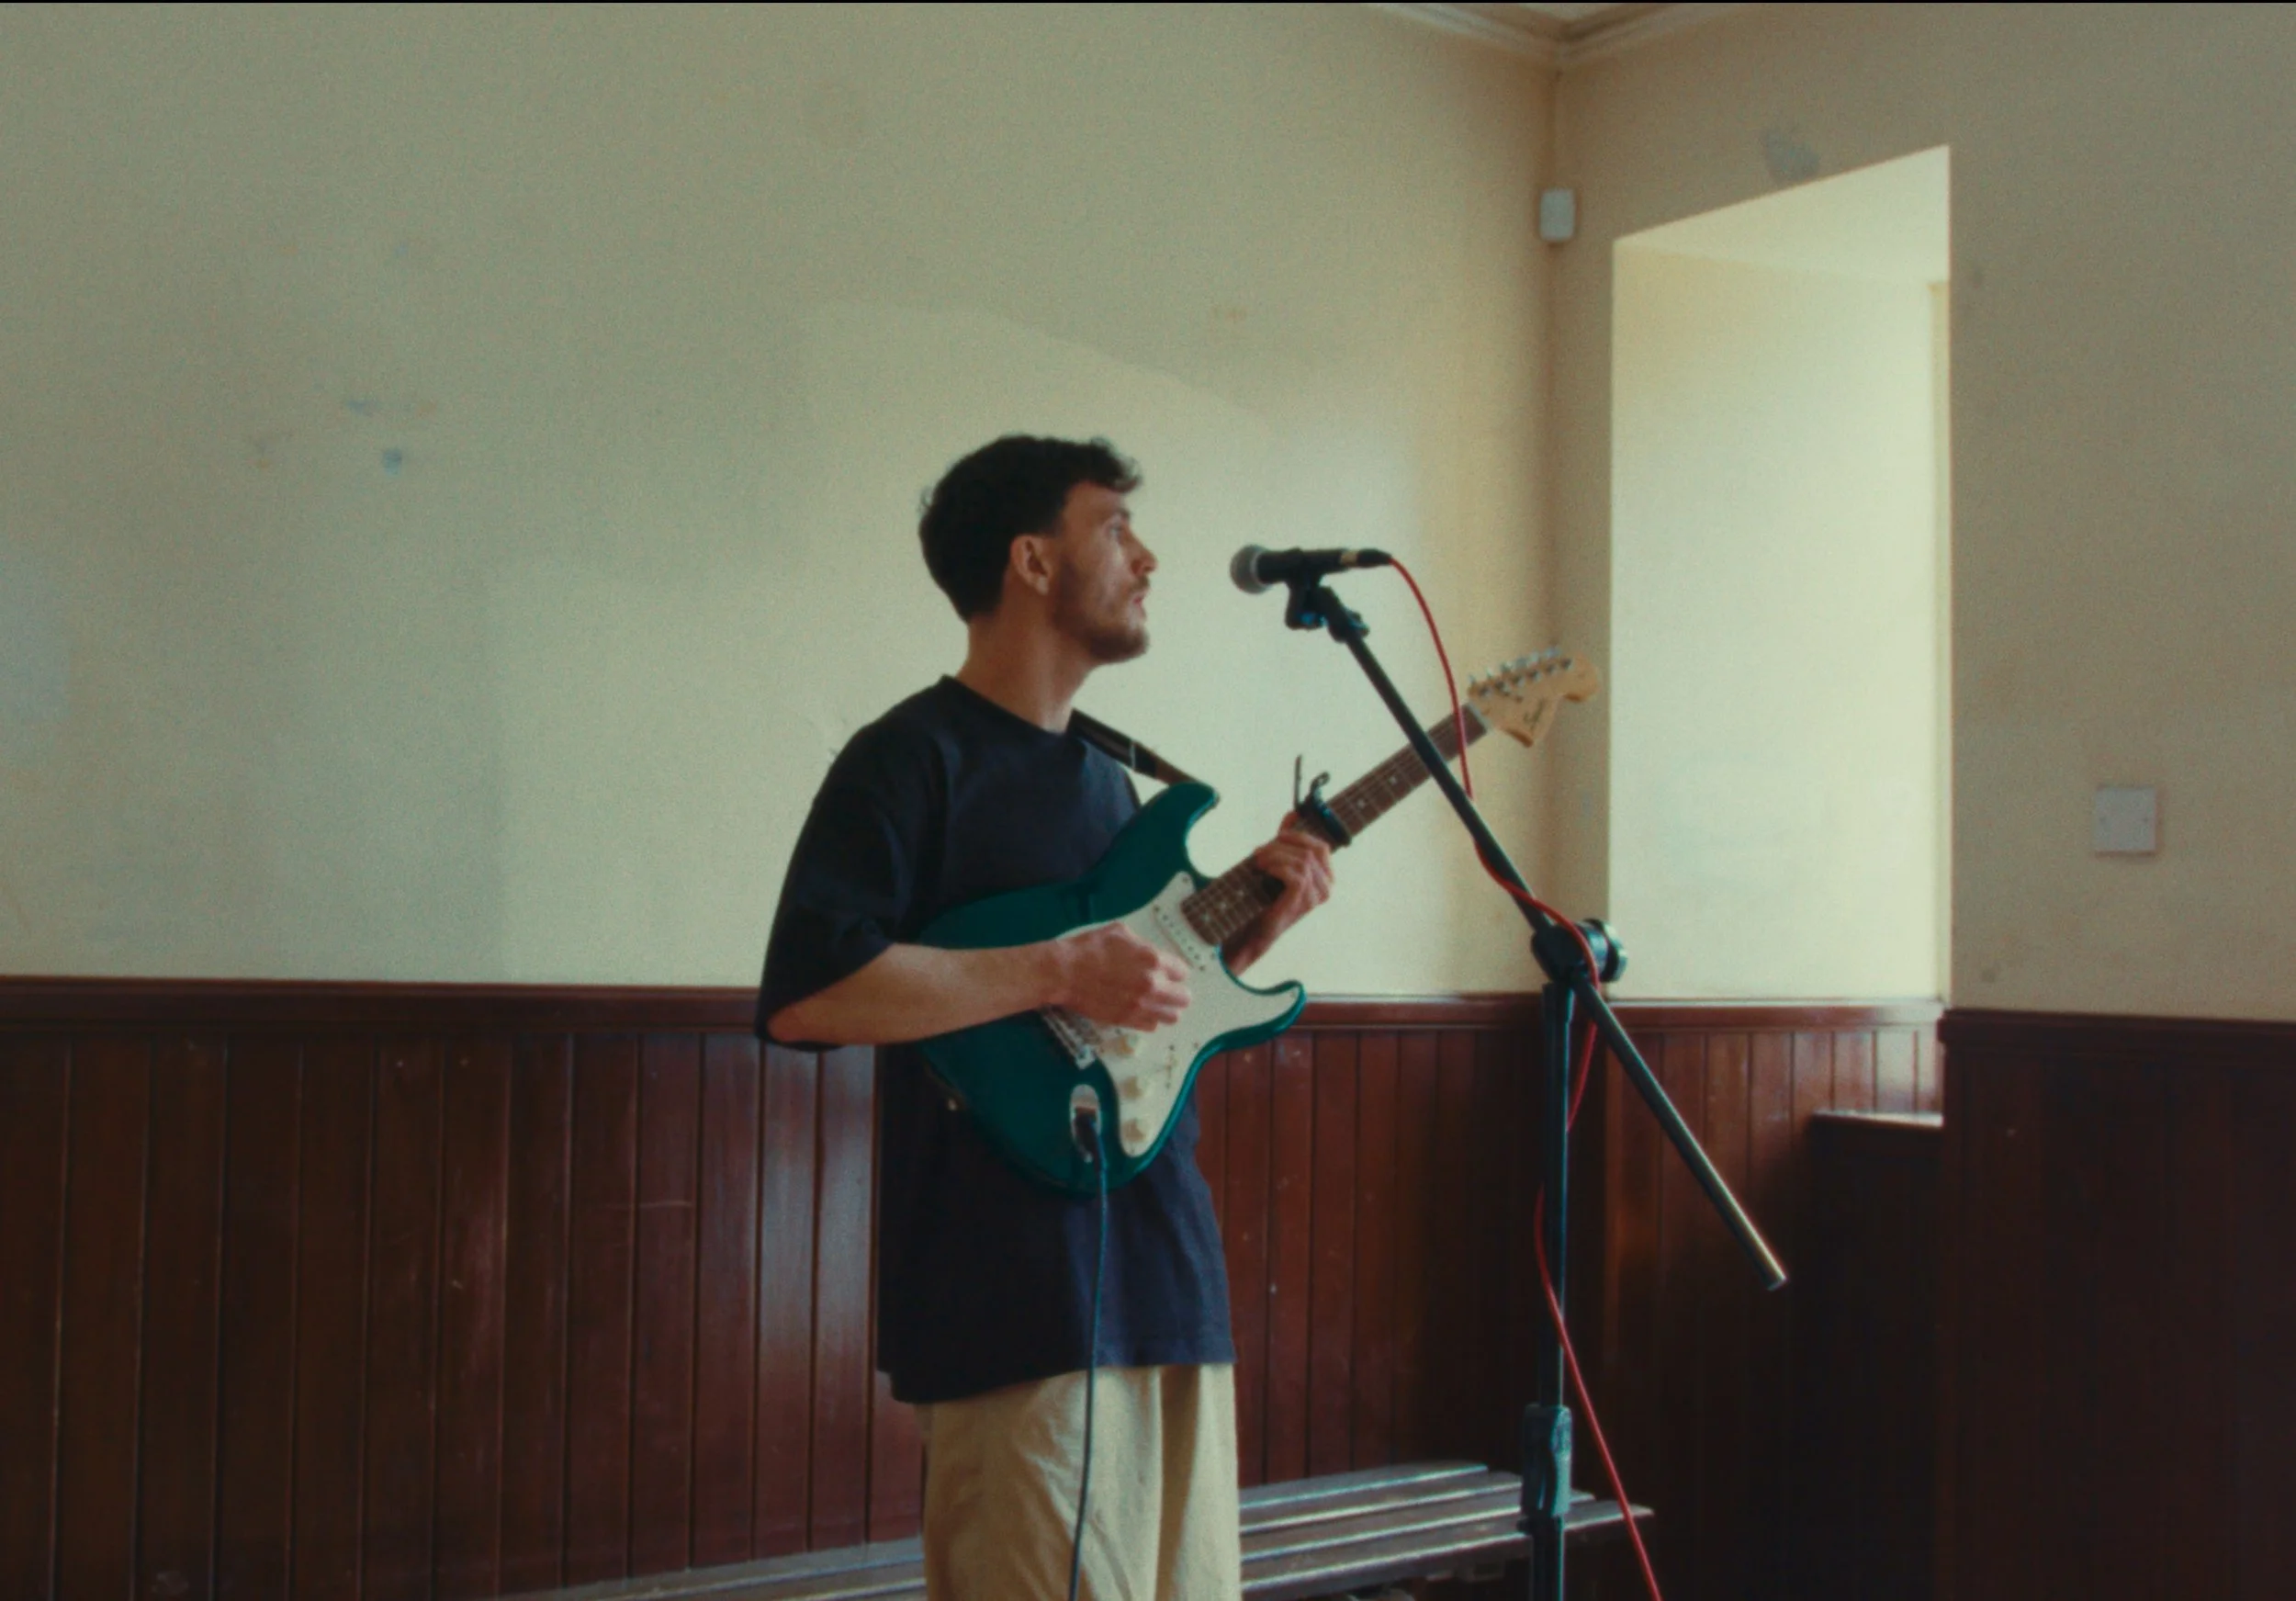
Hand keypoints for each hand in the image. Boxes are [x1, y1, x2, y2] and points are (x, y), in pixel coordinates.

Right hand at [1047, 922, 1190, 1029]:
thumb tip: (1151, 953)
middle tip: (1164, 988)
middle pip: (1183, 998)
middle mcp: (1152, 985)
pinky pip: (1151, 1026)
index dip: (1174, 971)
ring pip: (1171, 1017)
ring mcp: (1140, 1006)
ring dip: (1166, 1009)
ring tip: (1154, 1002)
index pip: (1183, 972)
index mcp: (1153, 960)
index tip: (1167, 971)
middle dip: (1176, 991)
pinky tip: (1139, 1009)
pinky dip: (1149, 1019)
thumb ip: (1142, 944)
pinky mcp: (1127, 1020)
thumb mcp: (1120, 932)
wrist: (1064, 972)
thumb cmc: (1090, 947)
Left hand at [1224, 817, 1335, 973]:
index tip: (1278, 834)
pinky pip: (1295, 873)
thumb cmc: (1267, 895)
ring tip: (1257, 861)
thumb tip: (1293, 813)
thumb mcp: (1279, 862)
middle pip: (1310, 851)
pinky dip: (1276, 867)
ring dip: (1275, 856)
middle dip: (1282, 846)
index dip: (1299, 835)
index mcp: (1326, 877)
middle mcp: (1327, 887)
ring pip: (1301, 860)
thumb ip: (1288, 839)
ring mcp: (1317, 896)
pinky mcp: (1303, 901)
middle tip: (1260, 851)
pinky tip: (1263, 871)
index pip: (1321, 846)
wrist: (1255, 927)